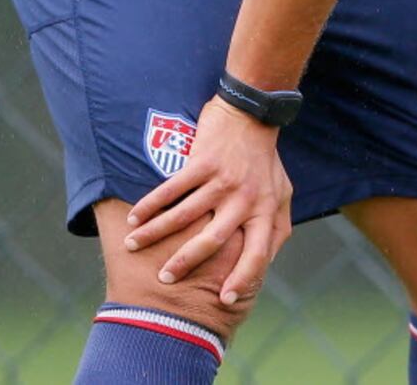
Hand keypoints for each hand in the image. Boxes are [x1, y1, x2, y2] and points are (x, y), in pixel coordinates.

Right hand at [123, 97, 293, 303]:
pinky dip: (150, 204)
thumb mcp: (283, 194)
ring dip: (155, 232)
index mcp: (266, 210)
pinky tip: (134, 217)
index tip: (224, 301)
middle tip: (165, 279)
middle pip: (213, 240)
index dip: (243, 278)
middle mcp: (245, 199)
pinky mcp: (204, 161)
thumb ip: (277, 227)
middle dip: (186, 262)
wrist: (253, 115)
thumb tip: (266, 262)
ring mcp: (223, 180)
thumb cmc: (266, 160)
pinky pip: (172, 188)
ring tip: (133, 245)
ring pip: (184, 215)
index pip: (258, 253)